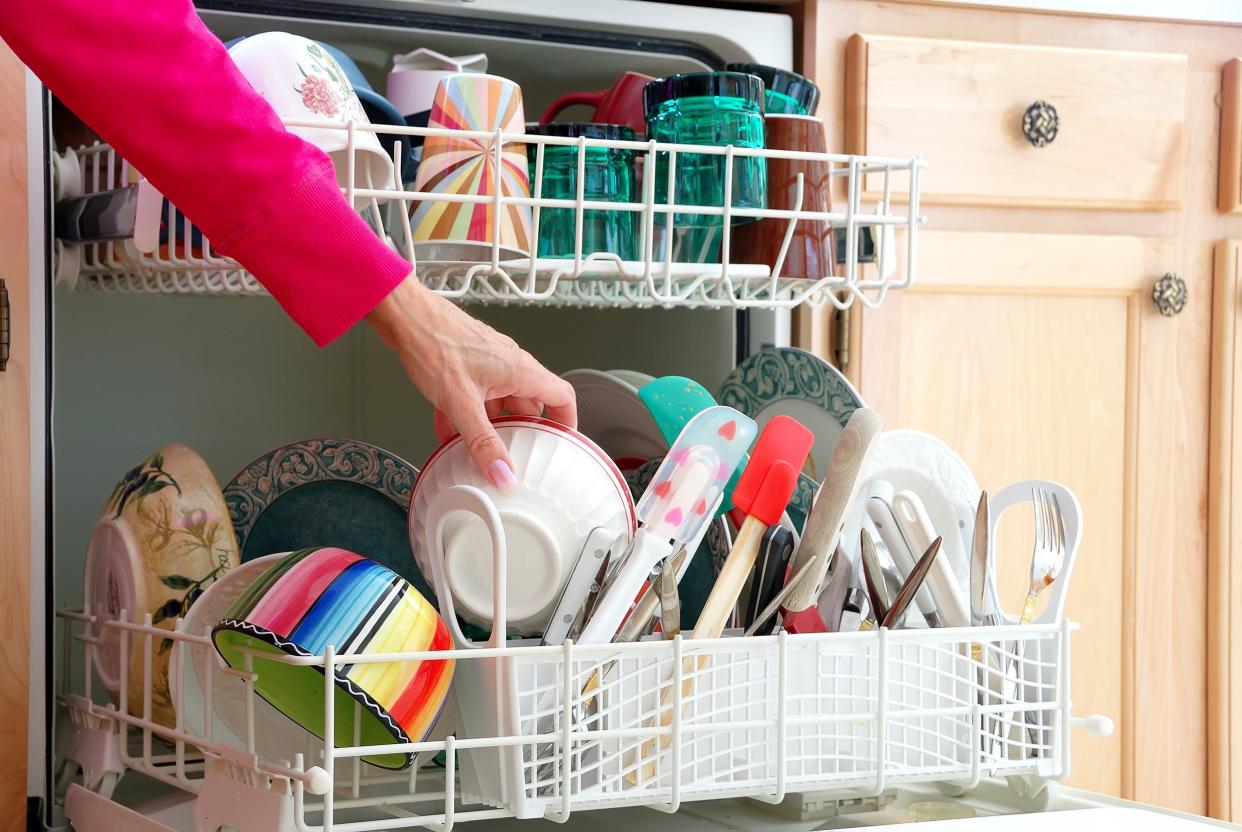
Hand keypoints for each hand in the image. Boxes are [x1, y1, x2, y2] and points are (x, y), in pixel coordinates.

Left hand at [366, 275, 576, 487]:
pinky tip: (448, 431)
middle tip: (515, 455)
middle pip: (528, 404)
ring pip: (499, 402)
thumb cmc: (433, 342)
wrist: (404, 315)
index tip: (562, 443)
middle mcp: (509, 364)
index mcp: (520, 369)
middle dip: (520, 432)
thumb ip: (482, 442)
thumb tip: (503, 473)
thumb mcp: (461, 403)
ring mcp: (488, 364)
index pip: (562, 396)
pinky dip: (466, 415)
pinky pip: (476, 396)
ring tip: (479, 449)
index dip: (566, 421)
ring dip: (488, 426)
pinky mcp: (467, 364)